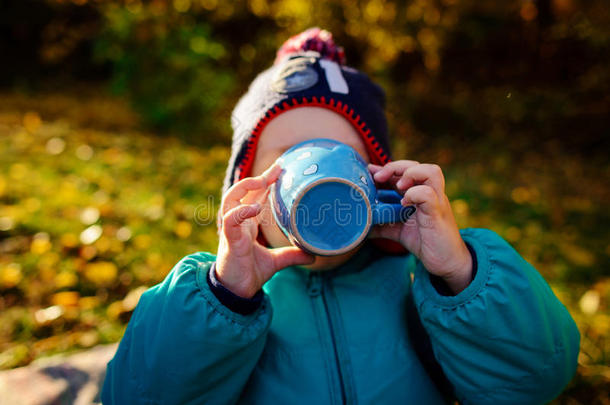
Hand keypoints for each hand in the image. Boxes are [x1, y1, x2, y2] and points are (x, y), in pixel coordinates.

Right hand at [216, 163, 314, 297]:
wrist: (236, 292)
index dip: (265, 182)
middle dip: (258, 177)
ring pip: (231, 199)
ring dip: (246, 187)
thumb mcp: (276, 262)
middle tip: (278, 169)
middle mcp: (238, 222)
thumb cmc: (249, 272)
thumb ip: (292, 255)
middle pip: (242, 191)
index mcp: (247, 224)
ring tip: (263, 180)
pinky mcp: (229, 240)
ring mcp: (232, 229)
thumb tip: (313, 255)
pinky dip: (241, 212)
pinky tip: (254, 208)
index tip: (281, 170)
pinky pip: (230, 220)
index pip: (254, 196)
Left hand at [368, 161, 472, 293]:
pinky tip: (404, 203)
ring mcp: (437, 201)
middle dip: (395, 166)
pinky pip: (429, 194)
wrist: (447, 262)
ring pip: (431, 171)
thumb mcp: (399, 231)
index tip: (370, 171)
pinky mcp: (438, 213)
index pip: (405, 170)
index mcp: (419, 194)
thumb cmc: (425, 242)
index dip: (387, 168)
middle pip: (417, 165)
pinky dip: (414, 194)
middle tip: (378, 177)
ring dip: (410, 173)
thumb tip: (358, 225)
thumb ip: (382, 225)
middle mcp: (430, 193)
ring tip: (397, 185)